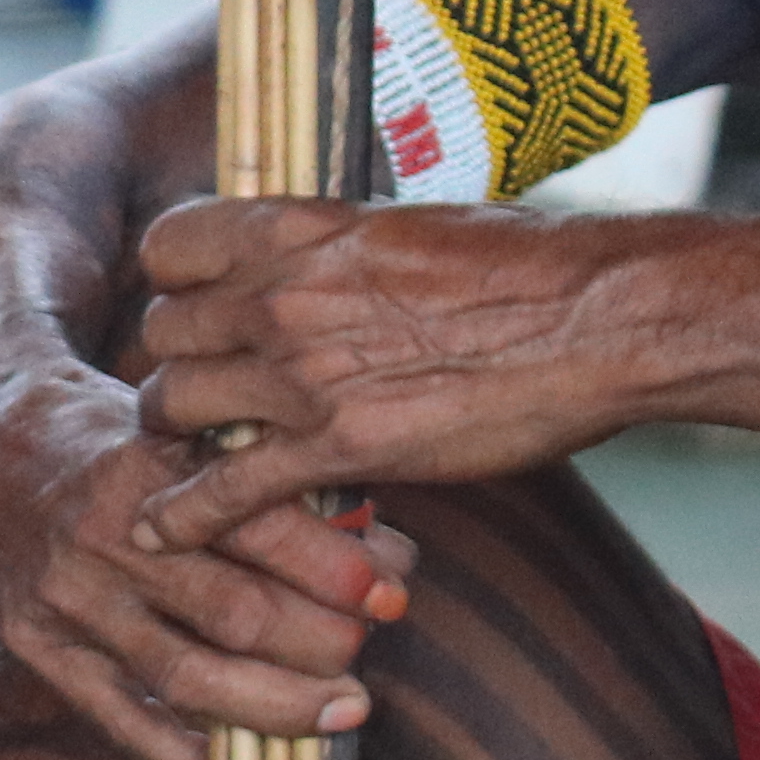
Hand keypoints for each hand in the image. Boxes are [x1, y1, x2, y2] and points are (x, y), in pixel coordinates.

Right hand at [0, 362, 410, 759]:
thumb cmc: (107, 435)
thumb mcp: (180, 431)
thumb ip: (266, 486)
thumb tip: (381, 555)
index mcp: (146, 469)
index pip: (261, 530)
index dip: (338, 569)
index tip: (393, 589)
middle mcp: (103, 538)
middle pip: (237, 613)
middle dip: (324, 642)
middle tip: (370, 649)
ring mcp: (64, 600)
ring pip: (188, 675)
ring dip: (279, 704)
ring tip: (342, 712)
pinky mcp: (35, 645)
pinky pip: (117, 719)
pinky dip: (181, 754)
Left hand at [124, 195, 672, 536]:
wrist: (599, 319)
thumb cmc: (521, 264)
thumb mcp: (400, 225)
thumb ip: (327, 248)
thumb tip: (299, 260)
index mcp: (296, 228)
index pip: (168, 248)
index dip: (174, 283)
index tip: (196, 306)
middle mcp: (279, 295)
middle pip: (162, 334)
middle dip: (177, 363)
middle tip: (201, 387)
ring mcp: (302, 374)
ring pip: (173, 406)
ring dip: (180, 431)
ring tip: (202, 444)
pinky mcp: (338, 447)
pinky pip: (223, 489)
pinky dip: (184, 517)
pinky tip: (161, 535)